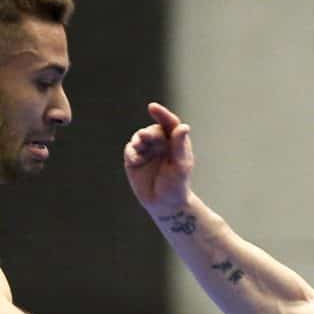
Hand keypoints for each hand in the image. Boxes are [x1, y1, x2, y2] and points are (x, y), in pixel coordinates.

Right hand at [124, 102, 194, 217]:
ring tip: (138, 145)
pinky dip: (131, 152)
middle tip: (144, 137)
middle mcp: (160, 144)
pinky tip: (134, 160)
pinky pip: (130, 150)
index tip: (152, 107)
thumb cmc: (176, 186)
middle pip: (153, 130)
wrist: (164, 205)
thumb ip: (179, 146)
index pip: (169, 123)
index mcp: (174, 142)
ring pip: (139, 138)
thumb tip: (183, 126)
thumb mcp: (180, 166)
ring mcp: (146, 151)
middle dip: (148, 133)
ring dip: (138, 140)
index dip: (161, 114)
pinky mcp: (134, 160)